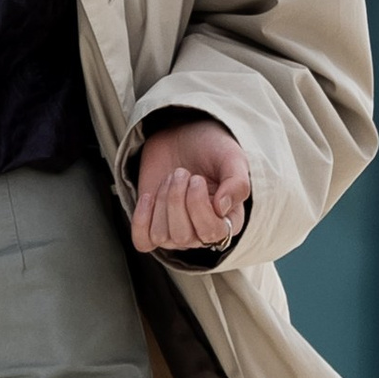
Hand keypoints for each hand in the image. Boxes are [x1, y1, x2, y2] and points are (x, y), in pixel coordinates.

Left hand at [130, 117, 250, 256]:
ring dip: (162, 202)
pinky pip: (143, 241)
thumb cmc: (211, 149)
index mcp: (228, 221)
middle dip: (176, 199)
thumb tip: (222, 208)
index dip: (199, 206)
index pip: (212, 233)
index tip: (197, 179)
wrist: (182, 136)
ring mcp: (176, 231)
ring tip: (170, 180)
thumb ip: (237, 183)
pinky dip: (141, 220)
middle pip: (183, 236)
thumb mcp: (232, 158)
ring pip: (161, 236)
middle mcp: (202, 232)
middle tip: (181, 173)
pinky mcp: (153, 225)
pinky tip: (149, 196)